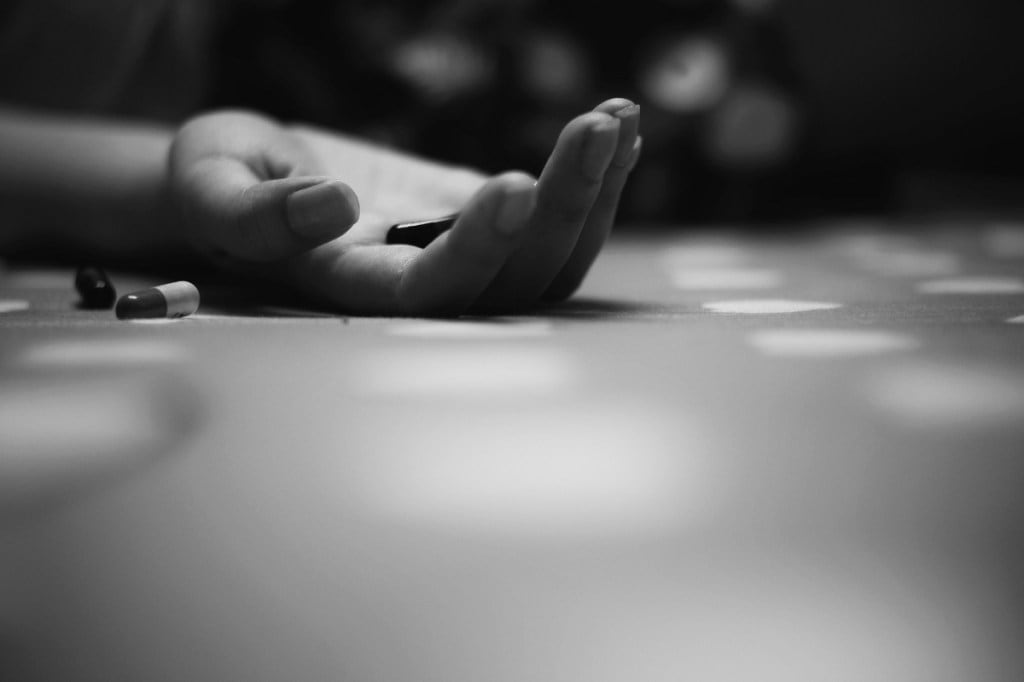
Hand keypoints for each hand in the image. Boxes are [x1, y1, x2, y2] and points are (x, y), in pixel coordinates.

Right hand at [169, 100, 640, 315]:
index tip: (510, 185)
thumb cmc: (219, 182)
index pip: (430, 294)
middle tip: (594, 128)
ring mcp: (461, 254)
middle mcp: (420, 285)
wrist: (253, 176)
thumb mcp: (210, 186)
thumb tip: (332, 206)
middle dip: (563, 207)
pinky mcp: (482, 219)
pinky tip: (620, 125)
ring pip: (551, 259)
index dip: (476, 252)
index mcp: (351, 288)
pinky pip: (554, 218)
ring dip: (595, 193)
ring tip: (617, 119)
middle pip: (514, 282)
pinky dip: (594, 176)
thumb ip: (251, 211)